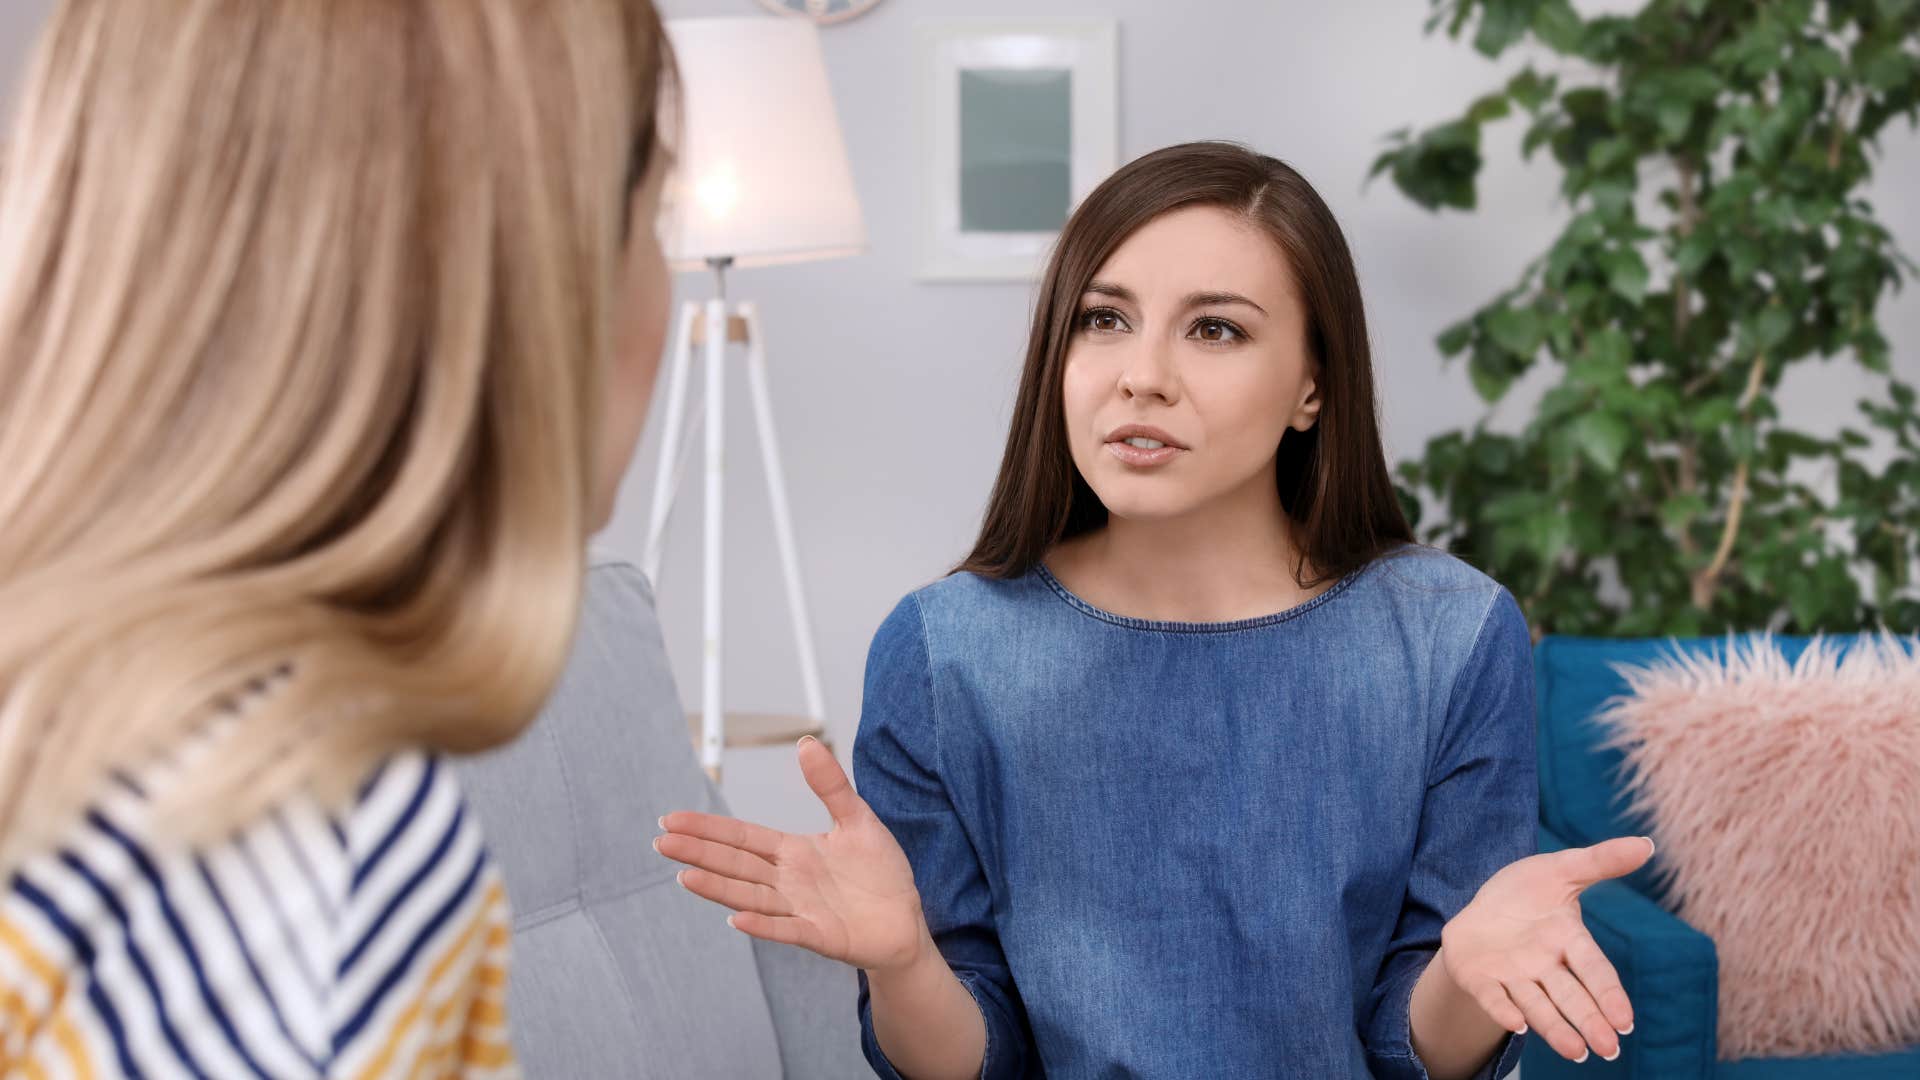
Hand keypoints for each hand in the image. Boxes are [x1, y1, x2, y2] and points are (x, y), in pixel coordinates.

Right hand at [656, 736, 929, 971]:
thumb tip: (805, 743)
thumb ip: (830, 785)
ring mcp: (800, 910)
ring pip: (751, 896)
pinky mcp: (821, 935)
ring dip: (718, 888)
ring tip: (685, 876)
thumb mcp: (857, 819)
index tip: (671, 820)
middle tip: (661, 842)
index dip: (708, 829)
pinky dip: (763, 925)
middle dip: (699, 853)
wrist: (906, 920)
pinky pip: (787, 930)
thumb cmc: (879, 873)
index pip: (742, 837)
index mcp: (793, 853)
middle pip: (736, 864)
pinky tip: (737, 918)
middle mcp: (788, 881)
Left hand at [1440, 836, 1656, 1063]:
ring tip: (1575, 1052)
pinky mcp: (1482, 980)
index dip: (1610, 994)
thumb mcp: (1560, 869)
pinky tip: (1516, 1026)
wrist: (1479, 910)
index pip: (1594, 968)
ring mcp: (1513, 975)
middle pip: (1570, 996)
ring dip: (1555, 1029)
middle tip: (1608, 1049)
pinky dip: (1503, 1011)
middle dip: (1589, 1021)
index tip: (1626, 1021)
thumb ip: (1600, 861)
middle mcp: (1545, 965)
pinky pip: (1493, 998)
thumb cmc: (1527, 893)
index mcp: (1569, 940)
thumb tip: (1647, 843)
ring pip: (1537, 1006)